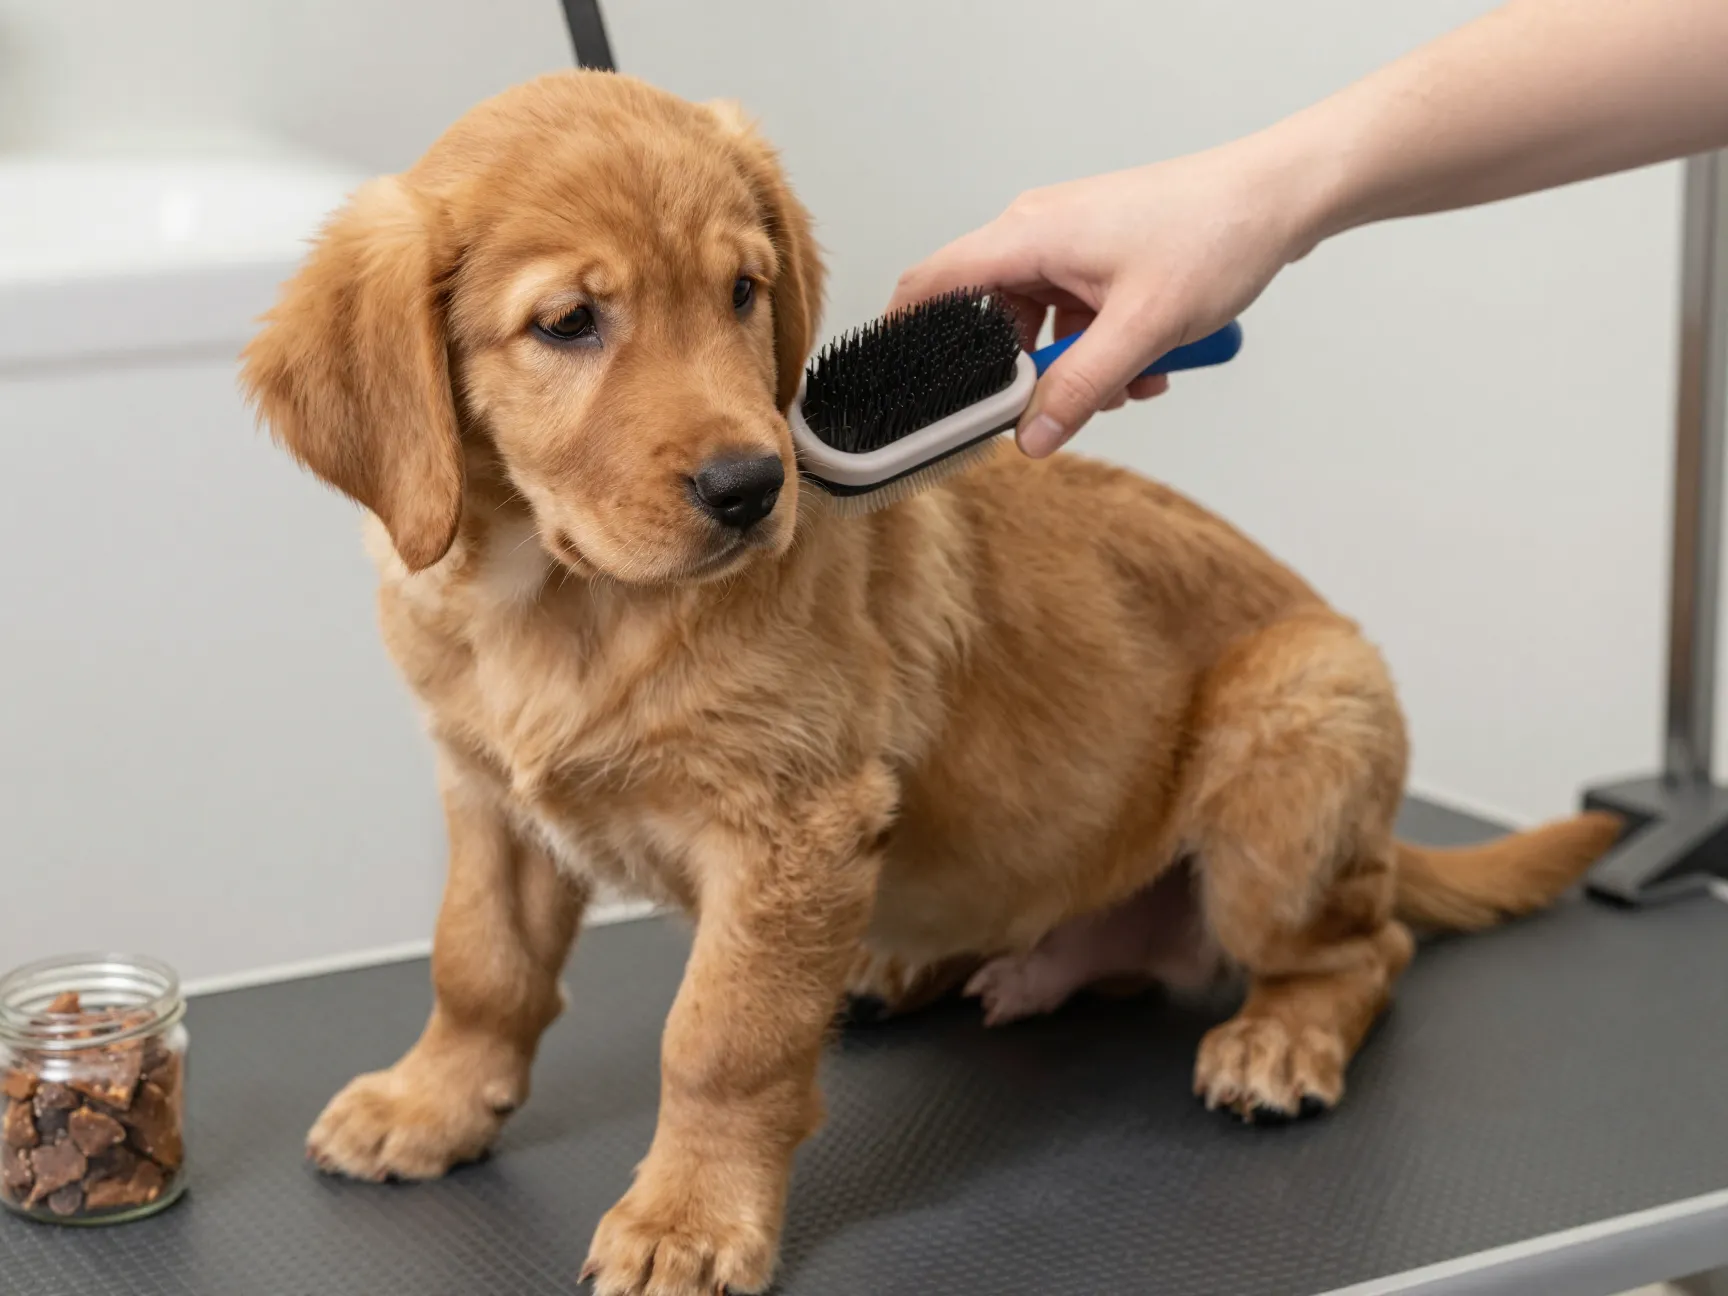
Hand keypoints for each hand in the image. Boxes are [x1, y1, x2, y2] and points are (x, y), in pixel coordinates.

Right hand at [889, 135, 1319, 456]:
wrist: (1279, 197)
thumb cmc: (1214, 235)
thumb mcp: (1142, 330)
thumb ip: (1079, 389)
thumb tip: (1031, 437)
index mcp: (1028, 236)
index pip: (932, 284)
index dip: (905, 336)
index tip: (900, 388)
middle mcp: (1039, 234)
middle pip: (992, 320)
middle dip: (1026, 374)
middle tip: (1059, 407)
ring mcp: (1072, 245)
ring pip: (1043, 326)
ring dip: (1078, 368)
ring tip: (1130, 383)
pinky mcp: (1102, 257)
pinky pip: (1079, 317)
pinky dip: (1106, 349)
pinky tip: (1149, 365)